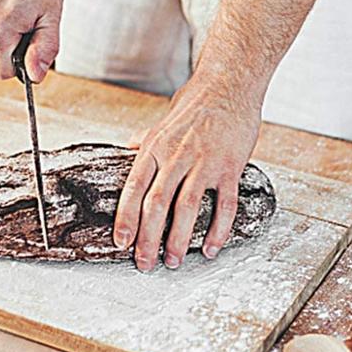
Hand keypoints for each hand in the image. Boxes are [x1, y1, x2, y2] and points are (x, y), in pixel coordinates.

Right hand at [0, 0, 63, 80]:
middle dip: (18, 45)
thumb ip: (44, 48)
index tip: (36, 46)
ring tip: (26, 0)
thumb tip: (37, 76)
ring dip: (12, 29)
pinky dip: (3, 16)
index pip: (3, 73)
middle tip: (36, 16)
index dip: (22, 67)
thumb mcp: (51, 13)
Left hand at [113, 74, 261, 270]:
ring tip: (174, 261)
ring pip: (187, 208)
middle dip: (148, 238)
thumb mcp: (161, 123)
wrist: (228, 87)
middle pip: (157, 204)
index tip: (120, 242)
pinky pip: (225, 205)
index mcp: (154, 149)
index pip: (133, 188)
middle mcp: (175, 157)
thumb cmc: (194, 106)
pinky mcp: (230, 168)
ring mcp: (204, 163)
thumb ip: (145, 142)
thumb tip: (128, 148)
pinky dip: (218, 229)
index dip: (126, 218)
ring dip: (180, 239)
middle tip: (145, 263)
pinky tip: (211, 248)